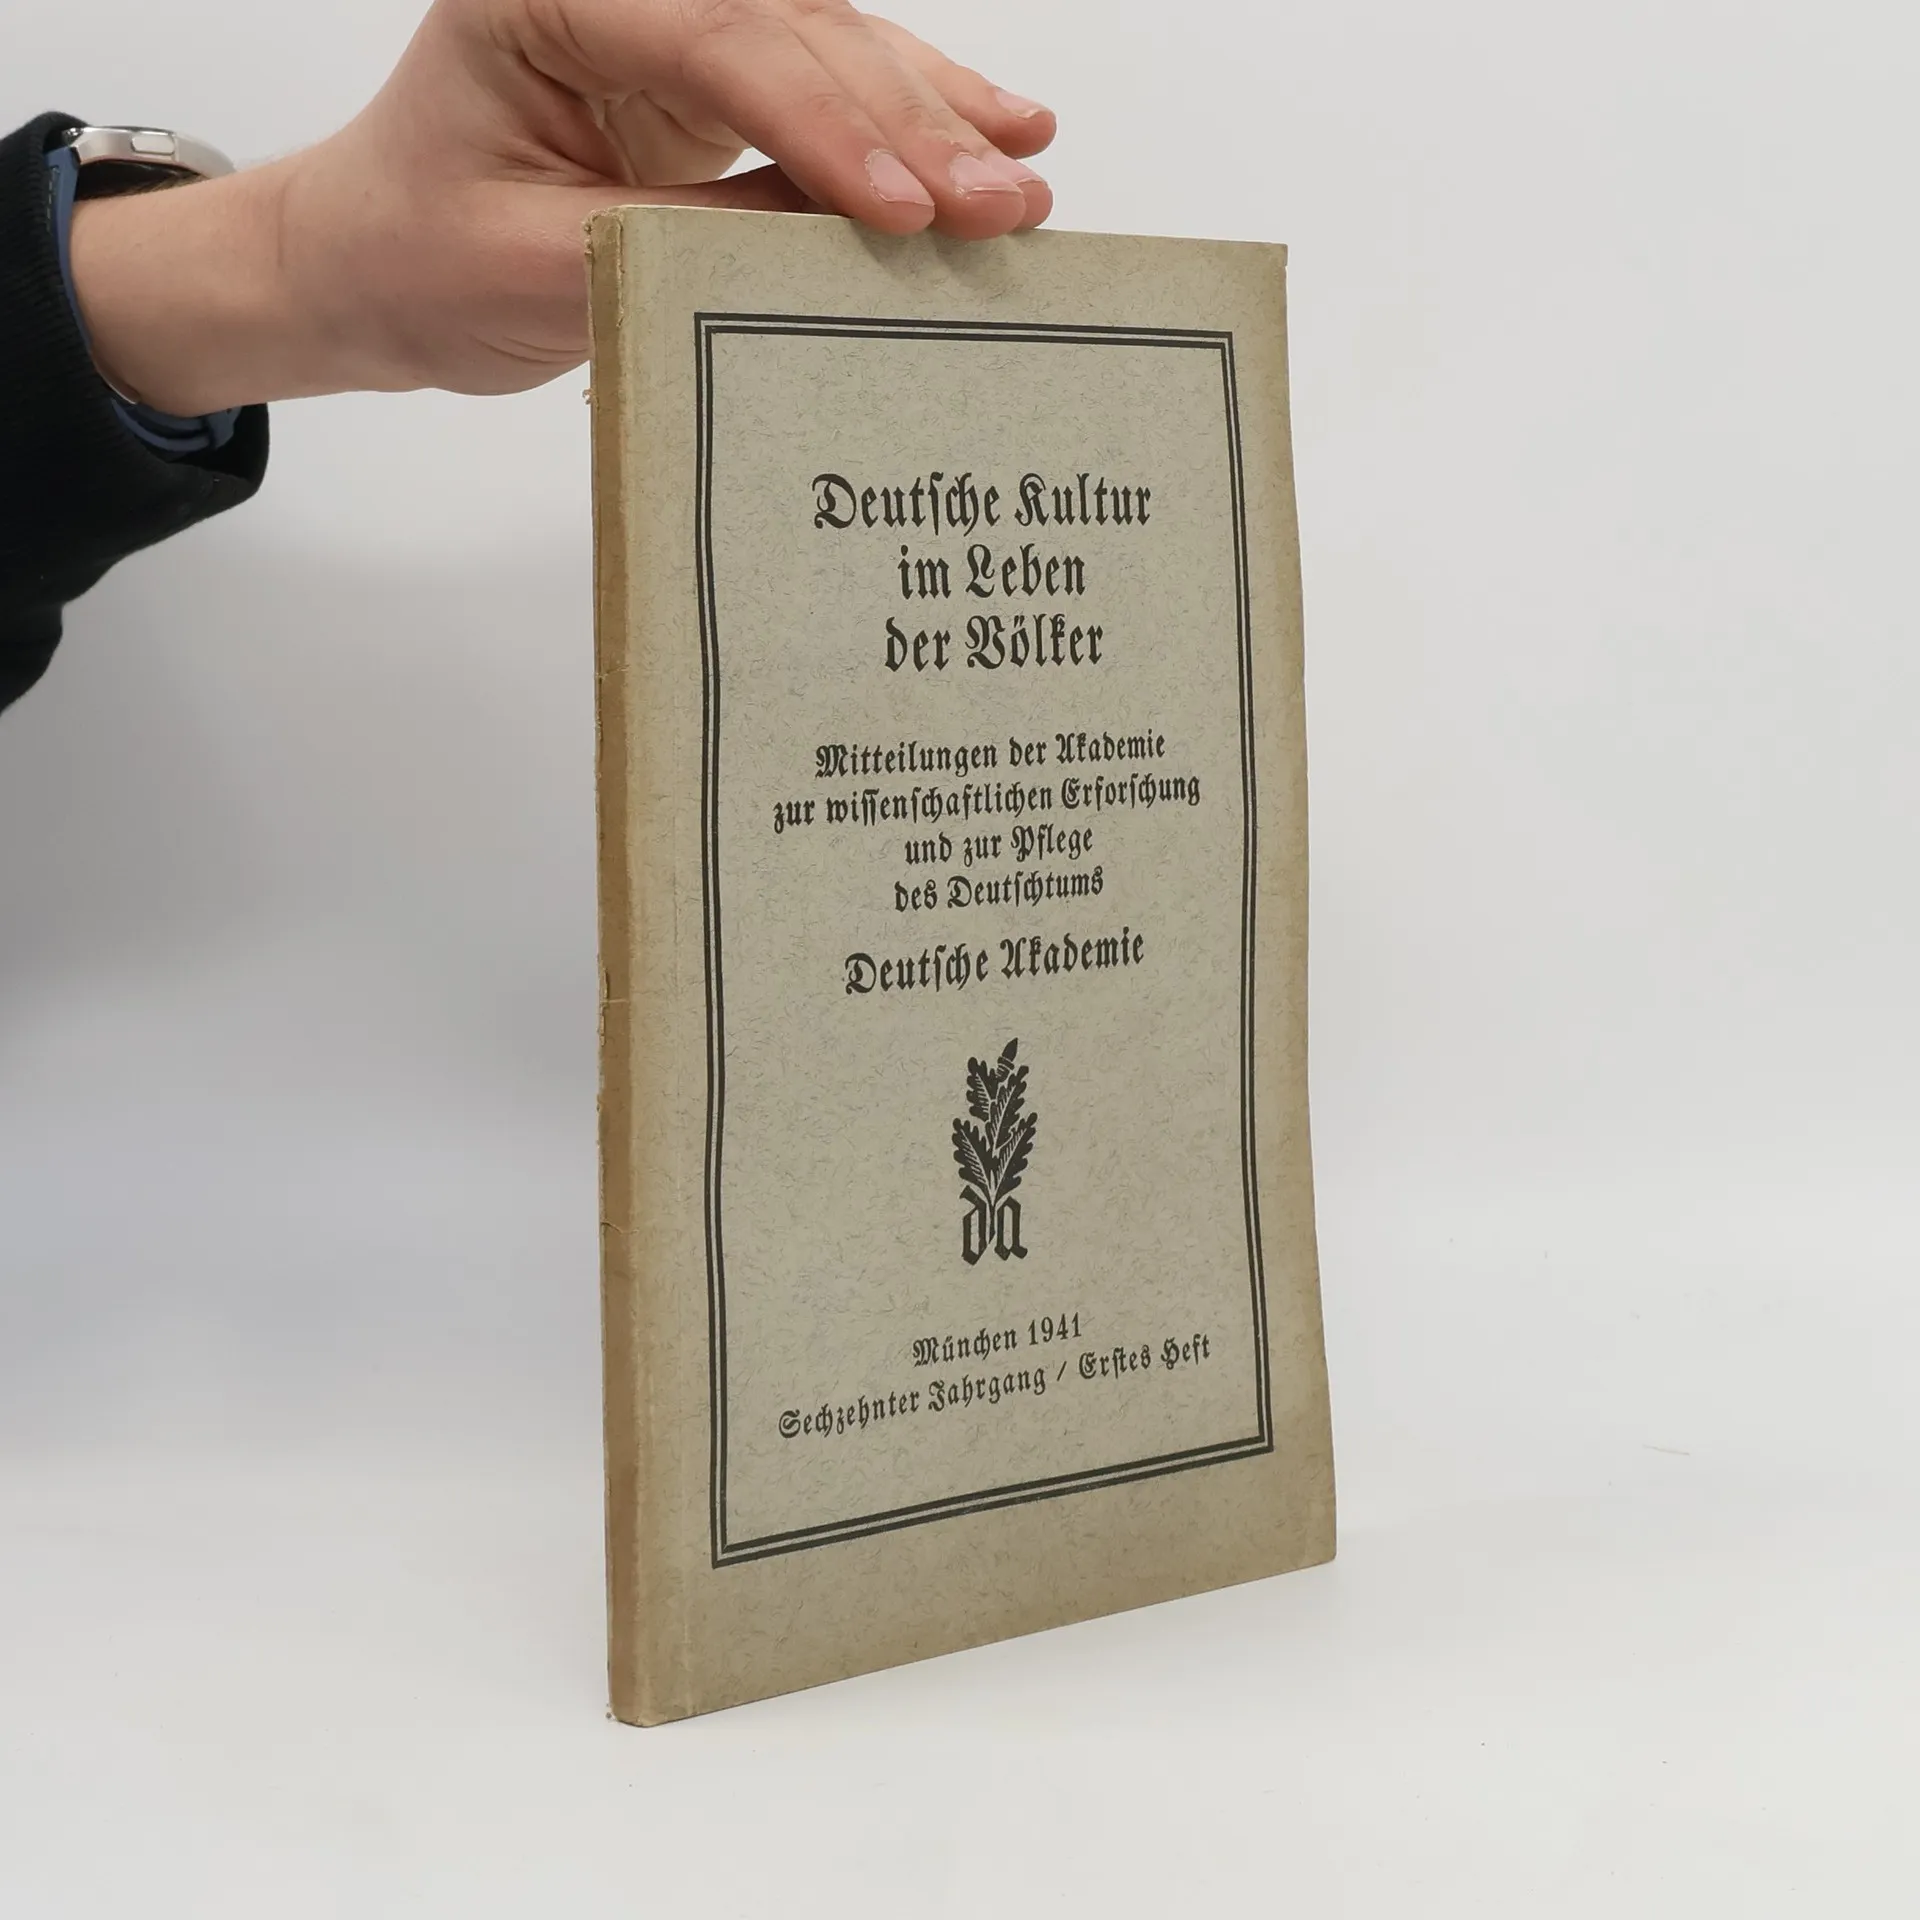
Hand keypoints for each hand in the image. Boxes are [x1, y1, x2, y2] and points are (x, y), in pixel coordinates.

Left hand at [67, 0, 1056, 415]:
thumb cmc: (423, 259)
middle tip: (1003, 200)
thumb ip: (686, 245)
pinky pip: (827, 87)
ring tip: (1025, 168)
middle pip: (795, 36)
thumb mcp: (543, 267)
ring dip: (934, 113)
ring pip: (831, 46)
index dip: (824, 130)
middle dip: (908, 125)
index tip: (906, 214)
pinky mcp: (710, 77)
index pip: (717, 42)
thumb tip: (835, 253)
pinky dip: (910, 115)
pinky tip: (996, 124)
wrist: (377, 263)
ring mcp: (671, 23)